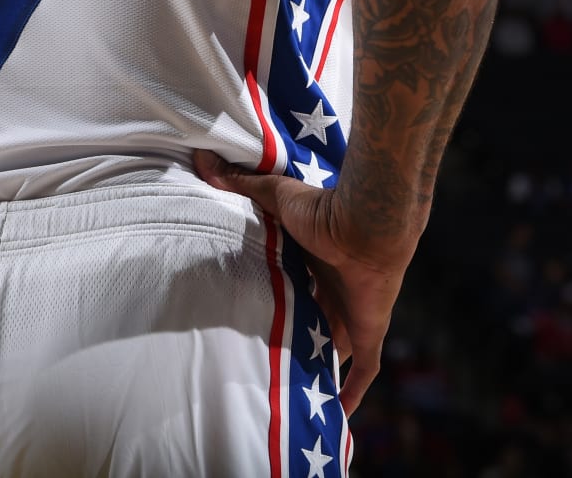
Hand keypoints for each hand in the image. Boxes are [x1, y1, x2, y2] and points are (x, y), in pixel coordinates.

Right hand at [194, 150, 406, 413]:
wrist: (367, 225)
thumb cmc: (324, 208)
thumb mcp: (274, 196)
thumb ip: (241, 182)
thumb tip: (202, 157)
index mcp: (315, 263)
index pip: (296, 289)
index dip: (280, 302)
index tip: (253, 315)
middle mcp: (335, 292)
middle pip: (314, 324)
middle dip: (296, 340)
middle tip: (263, 359)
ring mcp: (354, 314)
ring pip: (334, 351)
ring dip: (320, 368)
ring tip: (291, 392)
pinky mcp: (369, 332)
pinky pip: (364, 370)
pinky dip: (353, 392)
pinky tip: (339, 415)